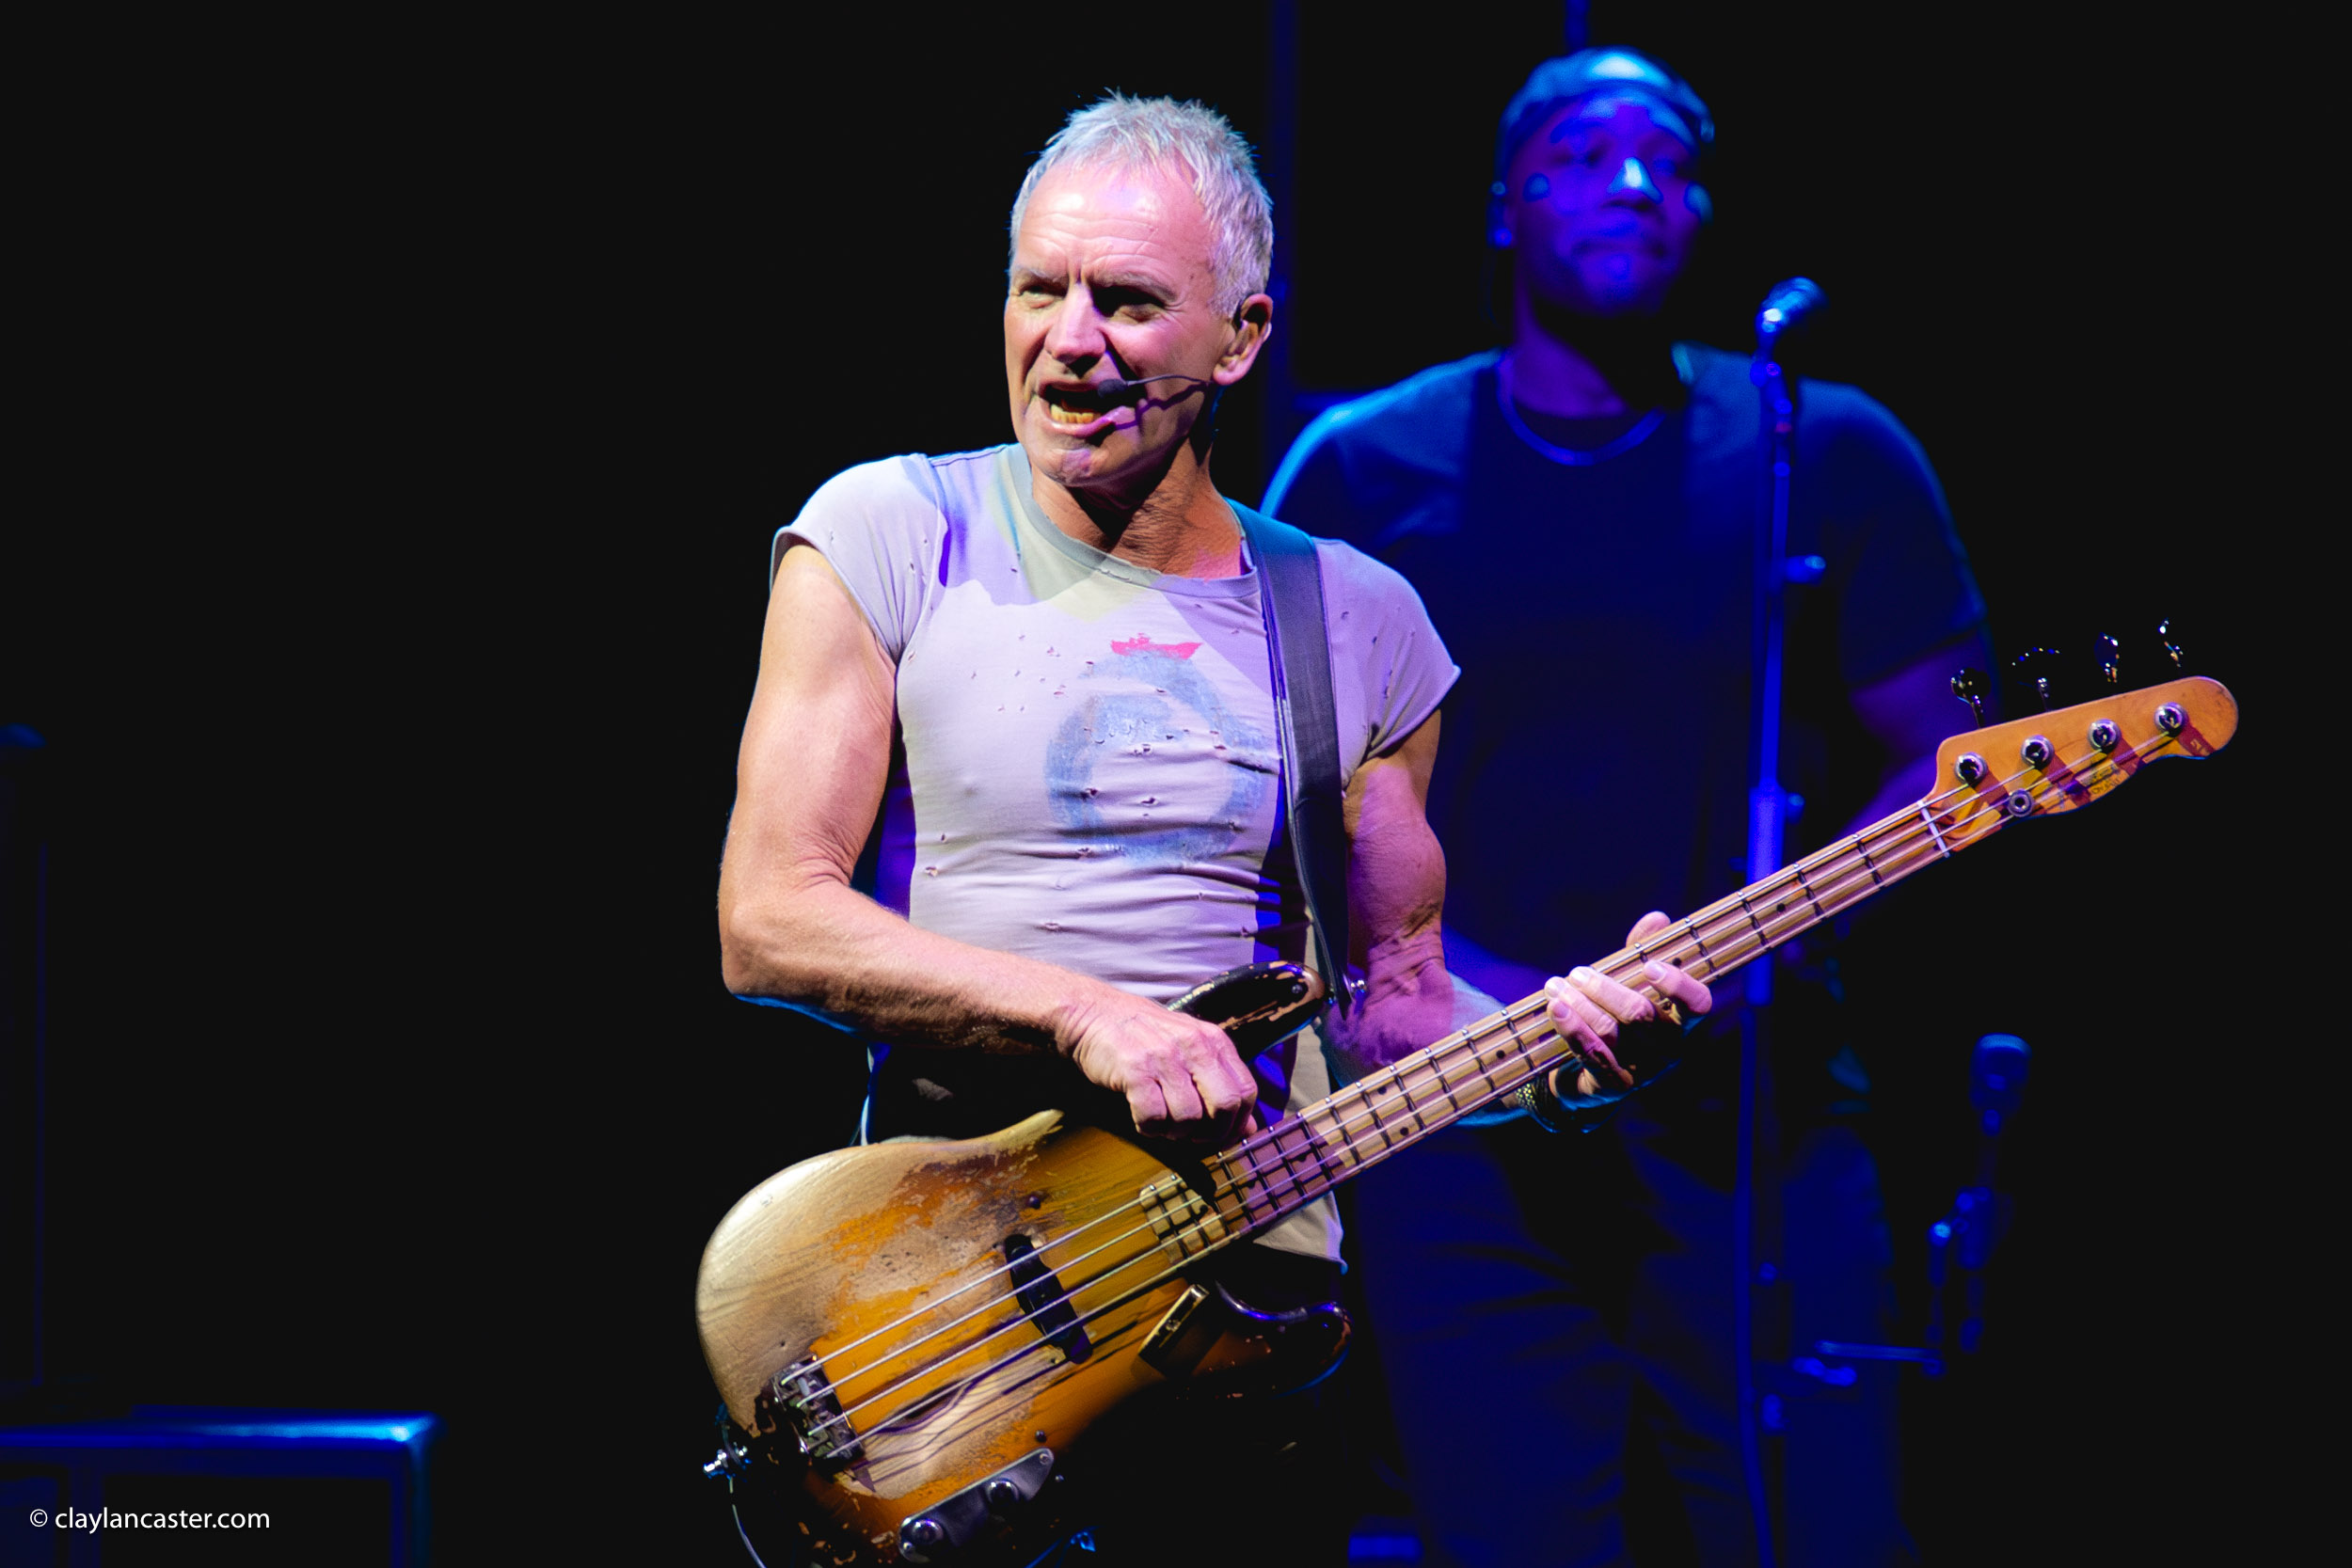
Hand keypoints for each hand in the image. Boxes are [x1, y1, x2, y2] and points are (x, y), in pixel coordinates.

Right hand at [1058, 987, 1262, 1144]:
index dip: (1237, 1121)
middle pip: (1224, 1106)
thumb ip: (1220, 1083)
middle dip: (1211, 1133)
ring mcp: (1164, 1057)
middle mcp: (1193, 1046)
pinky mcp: (1135, 1070)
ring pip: (1188, 1118)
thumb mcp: (1190, 1050)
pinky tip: (1142, 1118)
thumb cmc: (1144, 1036)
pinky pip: (1153, 1117)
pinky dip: (1149, 1128)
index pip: (1246, 1091)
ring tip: (1163, 1124)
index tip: (1219, 1132)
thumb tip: (1248, 1129)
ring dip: (1175, 1132)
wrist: (1093, 1014)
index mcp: (1213, 1040)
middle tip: (1191, 1135)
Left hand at [1542, 911, 1712, 1103]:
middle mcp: (1668, 1050)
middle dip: (1605, 988)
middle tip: (1578, 972)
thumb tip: (1658, 918)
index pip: (1698, 1005)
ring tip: (1555, 985)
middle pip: (1640, 1014)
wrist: (1585, 1074)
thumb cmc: (1614, 1019)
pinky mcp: (1612, 1087)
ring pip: (1611, 1031)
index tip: (1649, 966)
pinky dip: (1572, 1028)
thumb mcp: (1628, 984)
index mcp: (1681, 1023)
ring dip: (1580, 1003)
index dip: (1678, 985)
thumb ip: (1642, 953)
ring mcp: (1642, 1071)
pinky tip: (1555, 1008)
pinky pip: (1591, 1054)